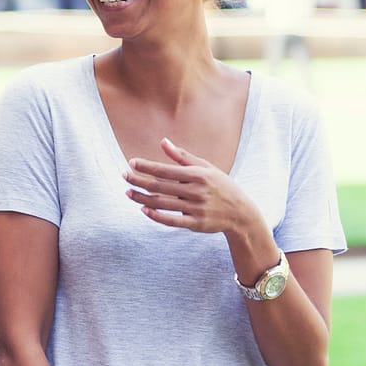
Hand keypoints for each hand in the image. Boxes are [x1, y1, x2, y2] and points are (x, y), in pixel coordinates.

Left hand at [122, 138, 261, 235]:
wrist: (242, 213)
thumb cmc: (221, 186)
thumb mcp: (206, 168)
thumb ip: (183, 157)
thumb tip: (163, 141)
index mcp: (198, 175)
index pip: (165, 170)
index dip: (146, 166)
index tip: (131, 163)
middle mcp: (196, 191)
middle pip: (159, 186)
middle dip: (138, 181)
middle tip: (124, 176)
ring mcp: (196, 209)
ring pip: (161, 204)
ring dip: (141, 198)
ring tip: (128, 193)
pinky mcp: (195, 224)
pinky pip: (171, 220)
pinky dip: (155, 215)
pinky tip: (143, 209)